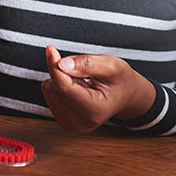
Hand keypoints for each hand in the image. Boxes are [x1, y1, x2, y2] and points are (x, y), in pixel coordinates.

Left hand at [41, 46, 155, 132]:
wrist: (126, 96)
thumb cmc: (121, 81)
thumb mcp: (111, 66)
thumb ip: (87, 64)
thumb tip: (62, 64)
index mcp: (95, 110)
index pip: (64, 87)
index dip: (55, 65)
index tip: (51, 50)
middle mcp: (82, 122)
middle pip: (55, 88)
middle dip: (63, 72)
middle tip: (82, 71)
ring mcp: (72, 125)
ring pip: (50, 91)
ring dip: (62, 80)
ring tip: (82, 81)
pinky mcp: (64, 122)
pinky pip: (50, 96)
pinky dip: (60, 87)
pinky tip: (76, 89)